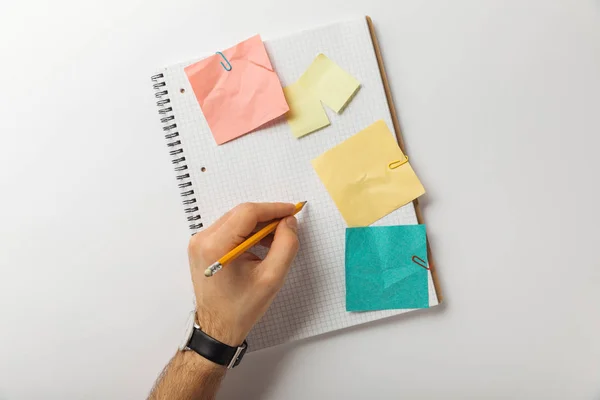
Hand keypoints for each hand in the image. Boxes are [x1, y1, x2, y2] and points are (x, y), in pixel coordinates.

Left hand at [188, 202, 299, 345]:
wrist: (217, 328)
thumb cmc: (241, 308)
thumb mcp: (271, 278)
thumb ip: (285, 245)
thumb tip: (289, 222)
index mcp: (216, 246)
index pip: (248, 213)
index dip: (273, 209)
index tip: (292, 211)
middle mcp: (202, 239)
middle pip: (241, 214)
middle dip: (267, 217)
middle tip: (287, 226)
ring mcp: (199, 242)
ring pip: (235, 220)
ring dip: (257, 225)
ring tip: (276, 240)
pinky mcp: (201, 247)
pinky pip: (228, 229)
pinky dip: (246, 232)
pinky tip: (260, 245)